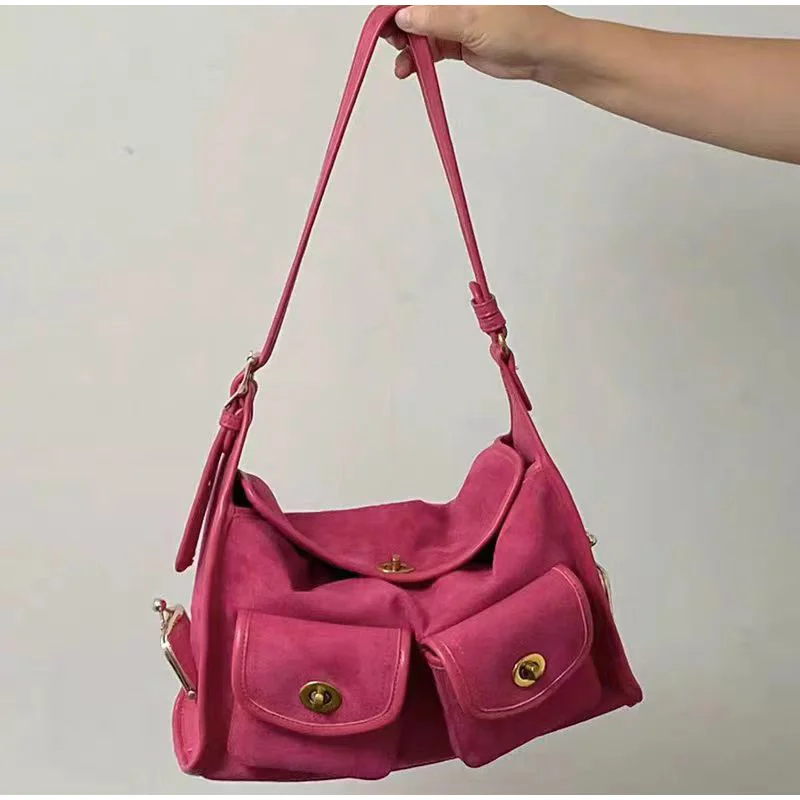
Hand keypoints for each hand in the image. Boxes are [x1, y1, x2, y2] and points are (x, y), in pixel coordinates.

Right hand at [384, 5, 572, 80]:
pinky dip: (417, 59)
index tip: (384, 21)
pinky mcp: (457, 41)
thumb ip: (434, 19)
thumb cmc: (519, 25)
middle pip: (413, 10)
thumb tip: (403, 16)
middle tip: (389, 41)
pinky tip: (408, 68)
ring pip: (419, 31)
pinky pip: (429, 48)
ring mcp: (453, 20)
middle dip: (397, 25)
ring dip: (405, 47)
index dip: (396, 6)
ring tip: (402, 64)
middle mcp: (452, 1)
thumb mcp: (471, 20)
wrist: (542, 53)